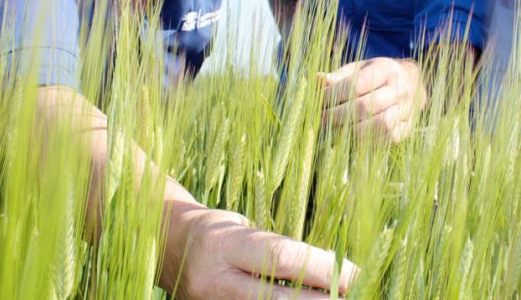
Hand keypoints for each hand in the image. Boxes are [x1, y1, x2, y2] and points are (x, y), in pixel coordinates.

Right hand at [162, 201, 357, 298]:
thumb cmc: (215, 229)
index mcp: (224, 244)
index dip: (323, 268)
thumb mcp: (244, 227)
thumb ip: (278, 250)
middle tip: (354, 296)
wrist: (164, 246)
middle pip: (278, 298)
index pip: (283, 258)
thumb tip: (330, 269)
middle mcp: (215, 280)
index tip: (356, 273)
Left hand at [320, 57, 426, 142]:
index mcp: (387, 69)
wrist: (409, 84)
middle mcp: (400, 89)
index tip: (319, 102)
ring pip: (379, 125)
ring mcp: (407, 110)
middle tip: (322, 119)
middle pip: (365, 107)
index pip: (356, 85)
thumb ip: (339, 76)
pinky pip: (386, 139)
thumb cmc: (376, 76)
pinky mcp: (407, 129)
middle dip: (338, 115)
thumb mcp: (359, 69)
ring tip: (334, 129)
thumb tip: (318, 79)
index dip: (333, 95)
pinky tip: (350, 137)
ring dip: (352, 131)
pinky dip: (366, 141)